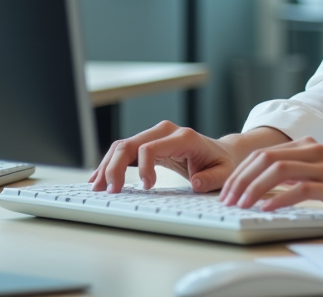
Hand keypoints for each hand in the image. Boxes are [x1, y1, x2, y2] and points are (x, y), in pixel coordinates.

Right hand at [88, 121, 287, 193]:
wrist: (223, 153)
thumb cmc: (223, 163)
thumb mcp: (224, 173)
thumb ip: (212, 178)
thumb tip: (196, 183)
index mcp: (184, 137)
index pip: (151, 147)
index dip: (143, 167)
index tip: (146, 187)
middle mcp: (166, 132)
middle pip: (131, 144)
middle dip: (115, 167)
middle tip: (110, 191)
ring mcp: (156, 135)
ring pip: (123, 145)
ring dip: (107, 165)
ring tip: (97, 187)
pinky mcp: (149, 143)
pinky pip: (125, 150)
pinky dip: (111, 163)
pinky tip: (100, 178)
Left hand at [219, 137, 322, 220]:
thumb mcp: (321, 171)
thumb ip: (296, 172)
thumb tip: (262, 185)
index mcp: (308, 147)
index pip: (263, 154)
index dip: (240, 172)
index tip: (227, 192)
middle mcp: (314, 152)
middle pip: (265, 159)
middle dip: (240, 180)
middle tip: (227, 200)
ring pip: (279, 171)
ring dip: (254, 188)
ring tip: (241, 205)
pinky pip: (302, 189)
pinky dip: (280, 198)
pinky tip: (267, 208)